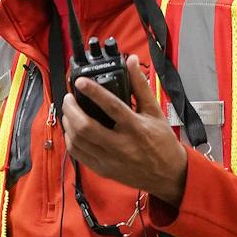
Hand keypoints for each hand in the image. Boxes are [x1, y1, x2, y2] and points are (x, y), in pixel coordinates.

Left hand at [61, 53, 187, 206]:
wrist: (167, 175)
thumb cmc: (162, 142)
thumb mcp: (155, 111)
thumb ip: (140, 86)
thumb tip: (130, 61)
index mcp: (136, 128)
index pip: (111, 106)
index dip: (93, 92)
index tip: (80, 82)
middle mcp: (121, 145)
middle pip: (86, 127)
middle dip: (71, 110)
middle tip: (69, 98)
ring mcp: (110, 160)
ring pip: (79, 141)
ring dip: (68, 123)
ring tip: (69, 111)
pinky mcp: (103, 170)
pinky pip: (79, 155)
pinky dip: (71, 140)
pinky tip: (72, 130)